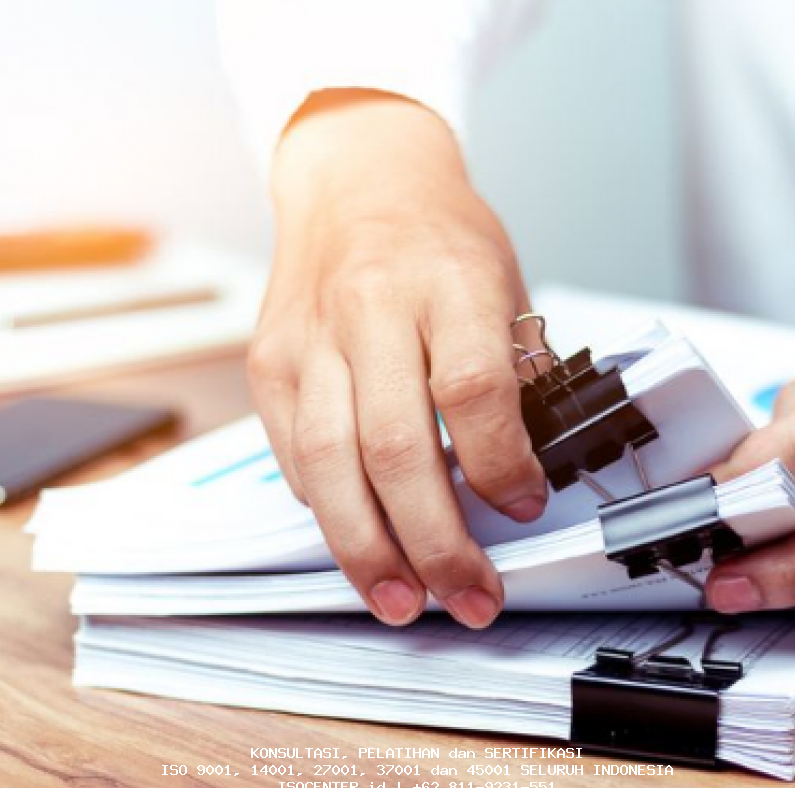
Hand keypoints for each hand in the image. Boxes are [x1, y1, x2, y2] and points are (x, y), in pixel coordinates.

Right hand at [249, 90, 546, 628]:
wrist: (356, 179)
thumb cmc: (439, 236)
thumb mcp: (502, 282)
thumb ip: (512, 374)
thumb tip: (522, 477)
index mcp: (446, 281)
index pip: (472, 388)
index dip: (501, 464)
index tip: (525, 507)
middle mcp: (370, 309)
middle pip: (396, 447)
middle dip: (436, 542)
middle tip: (469, 597)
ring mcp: (309, 339)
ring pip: (330, 465)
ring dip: (369, 550)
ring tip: (403, 601)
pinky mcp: (269, 364)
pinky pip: (294, 455)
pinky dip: (329, 508)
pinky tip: (361, 540)